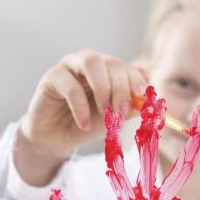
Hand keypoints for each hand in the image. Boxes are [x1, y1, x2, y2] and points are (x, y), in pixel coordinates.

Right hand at [15, 50, 147, 185]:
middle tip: (122, 113)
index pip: (127, 68)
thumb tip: (148, 105)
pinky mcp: (52, 76)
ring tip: (106, 114)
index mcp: (108, 70)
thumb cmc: (85, 123)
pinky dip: (81, 107)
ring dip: (103, 88)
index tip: (143, 97)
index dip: (136, 81)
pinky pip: (70, 86)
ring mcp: (70, 65)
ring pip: (91, 62)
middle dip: (121, 89)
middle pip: (112, 63)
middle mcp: (91, 62)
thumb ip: (128, 109)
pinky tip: (84, 125)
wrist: (56, 137)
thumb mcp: (111, 119)